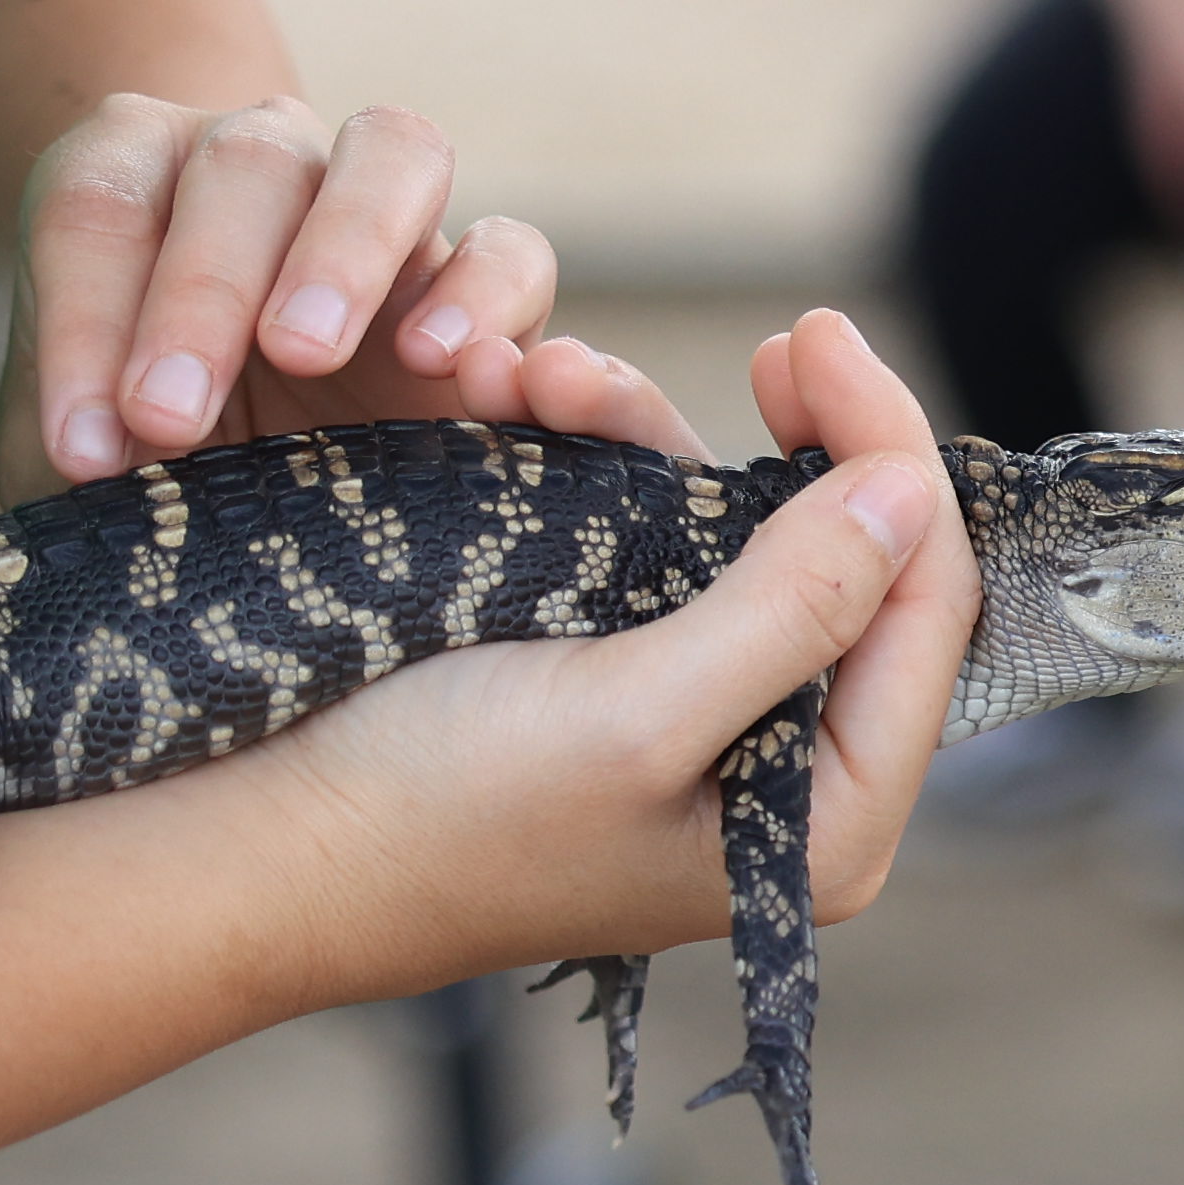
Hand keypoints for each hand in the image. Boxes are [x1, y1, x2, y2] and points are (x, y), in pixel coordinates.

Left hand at [11, 92, 665, 491]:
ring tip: (303, 349)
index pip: (98, 210)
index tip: (82, 448)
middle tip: (169, 417)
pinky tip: (437, 363)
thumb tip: (102, 465)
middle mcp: (262, 161)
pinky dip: (481, 290)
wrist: (255, 515)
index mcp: (134, 179)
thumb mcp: (82, 461)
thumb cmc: (142, 465)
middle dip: (199, 290)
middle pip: (243, 164)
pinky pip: (510, 247)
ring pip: (390, 152)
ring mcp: (382, 204)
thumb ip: (79, 445)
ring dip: (344, 246)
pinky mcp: (483, 278)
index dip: (83, 325)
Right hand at [262, 315, 986, 975]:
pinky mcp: (621, 677)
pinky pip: (659, 546)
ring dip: (672, 440)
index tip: (818, 338)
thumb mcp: (636, 714)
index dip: (893, 461)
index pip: (924, 612)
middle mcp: (791, 778)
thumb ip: (793, 609)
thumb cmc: (441, 813)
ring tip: (565, 375)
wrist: (258, 846)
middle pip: (861, 567)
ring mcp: (707, 724)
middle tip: (782, 339)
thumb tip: (908, 496)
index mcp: (830, 821)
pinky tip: (539, 402)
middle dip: (799, 440)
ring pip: (751, 539)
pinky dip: (613, 468)